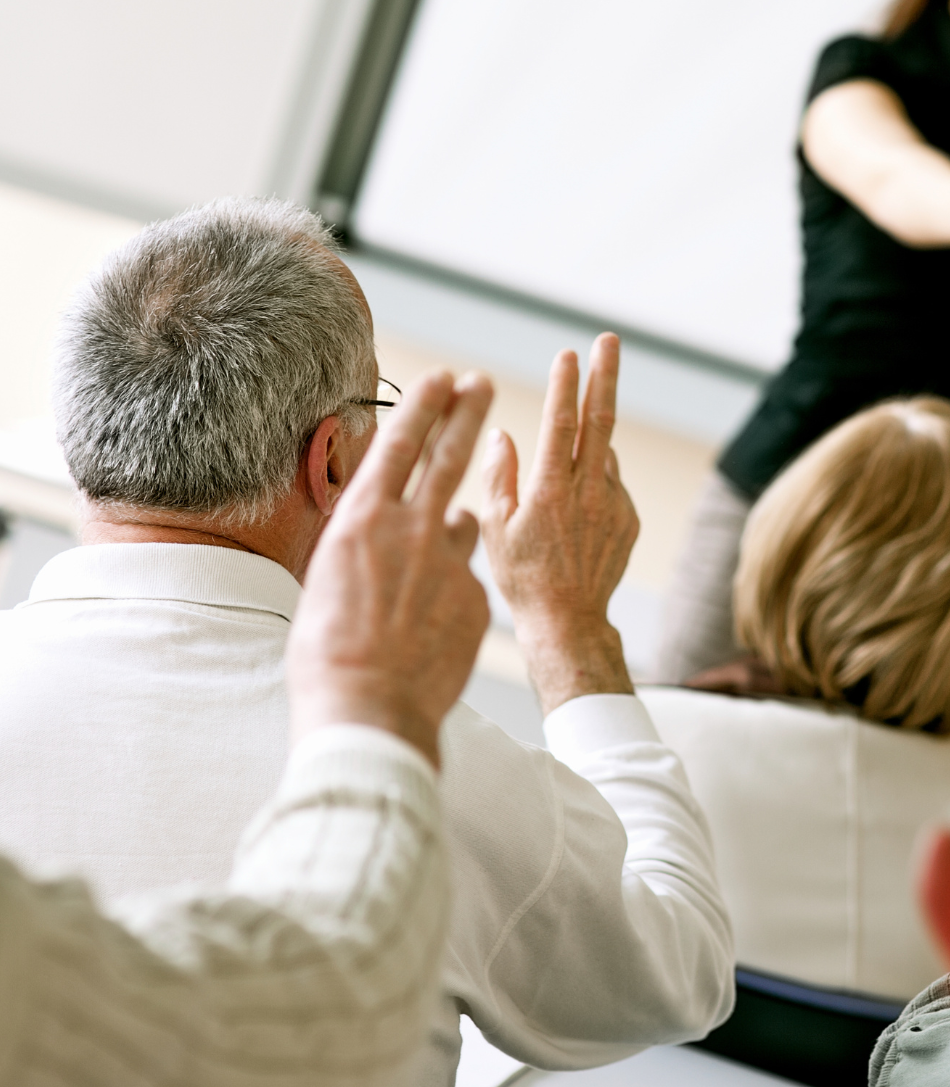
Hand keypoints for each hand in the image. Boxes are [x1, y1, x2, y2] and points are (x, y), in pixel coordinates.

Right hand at [286, 370, 493, 766]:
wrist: (368, 708)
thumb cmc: (329, 652)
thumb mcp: (329, 580)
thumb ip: (369, 544)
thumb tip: (398, 525)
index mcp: (362, 520)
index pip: (399, 446)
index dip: (422, 409)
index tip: (442, 378)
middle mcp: (409, 528)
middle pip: (449, 457)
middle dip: (468, 414)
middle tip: (483, 382)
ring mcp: (448, 560)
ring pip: (460, 525)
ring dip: (448, 532)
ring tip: (421, 567)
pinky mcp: (476, 594)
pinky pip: (465, 580)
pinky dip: (449, 594)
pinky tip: (426, 629)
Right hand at [482, 334, 638, 712]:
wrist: (568, 622)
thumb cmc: (522, 577)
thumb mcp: (496, 527)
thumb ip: (500, 476)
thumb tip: (502, 435)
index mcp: (550, 489)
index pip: (561, 423)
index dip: (564, 385)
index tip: (567, 354)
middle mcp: (588, 491)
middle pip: (600, 420)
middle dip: (605, 376)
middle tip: (609, 341)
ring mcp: (614, 504)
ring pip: (604, 454)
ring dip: (592, 436)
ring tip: (567, 461)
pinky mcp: (629, 519)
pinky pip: (611, 485)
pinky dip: (595, 479)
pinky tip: (576, 504)